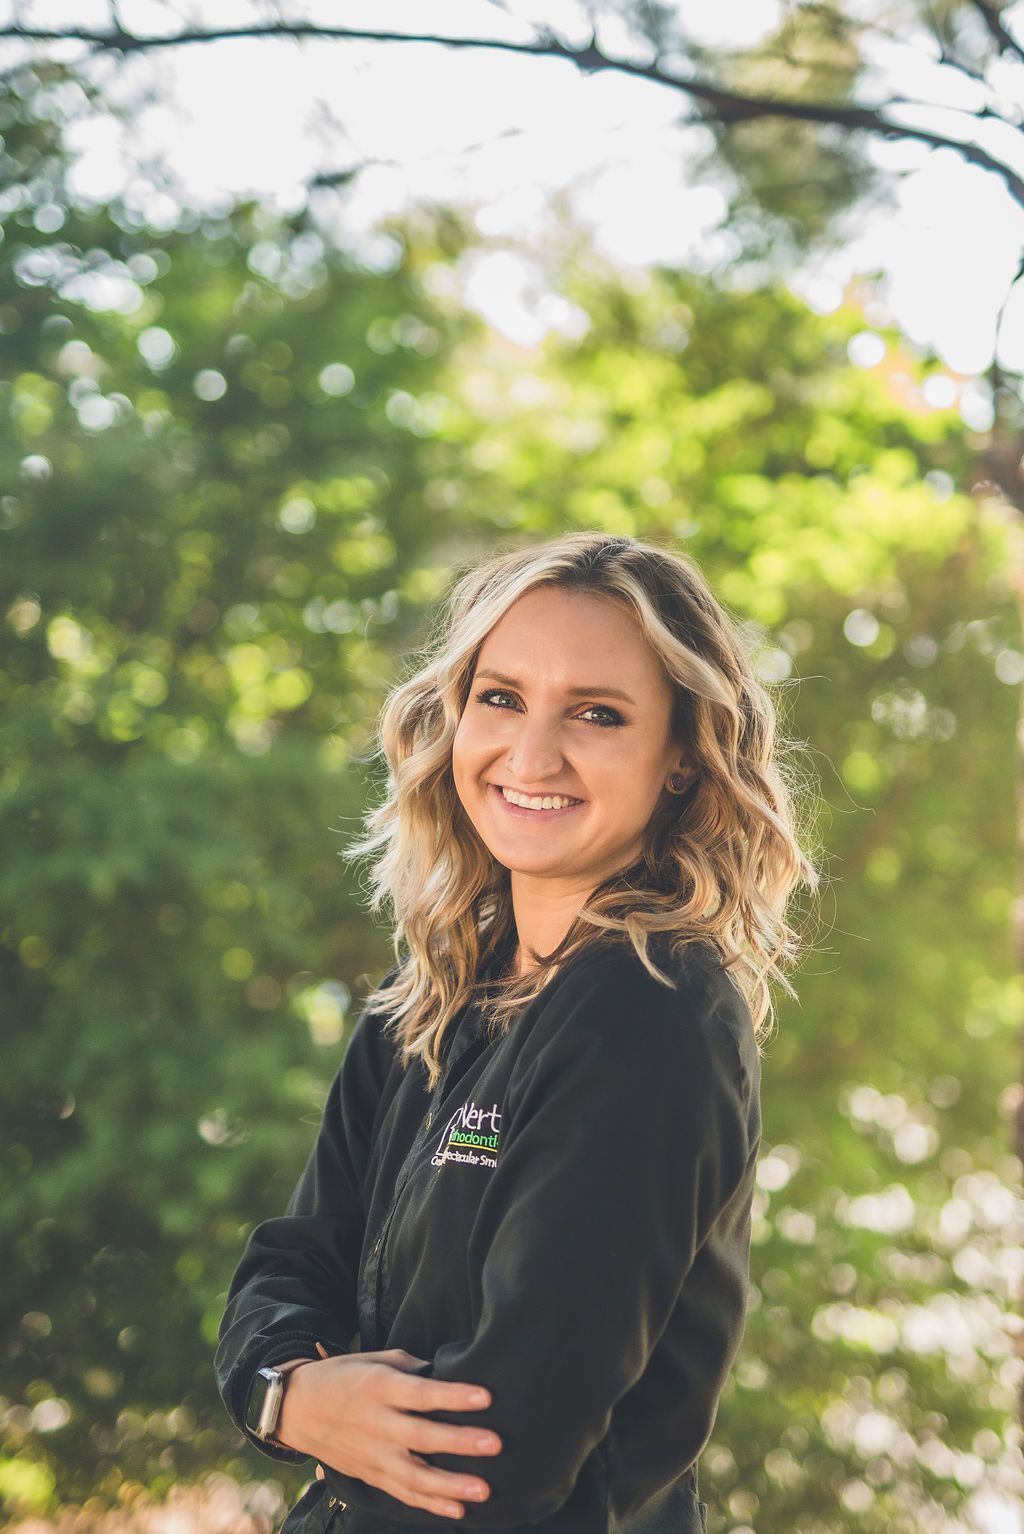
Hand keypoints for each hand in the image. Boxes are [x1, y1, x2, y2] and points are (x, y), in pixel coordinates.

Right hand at [277, 1344, 501, 1520]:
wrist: (297, 1409)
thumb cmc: (342, 1376)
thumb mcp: (373, 1359)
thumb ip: (410, 1367)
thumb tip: (444, 1373)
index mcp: (378, 1387)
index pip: (421, 1394)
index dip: (453, 1396)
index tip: (486, 1397)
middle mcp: (376, 1424)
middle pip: (422, 1437)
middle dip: (460, 1442)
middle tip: (495, 1444)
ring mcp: (373, 1455)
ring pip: (414, 1476)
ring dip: (451, 1486)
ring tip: (483, 1490)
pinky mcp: (371, 1476)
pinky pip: (403, 1494)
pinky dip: (430, 1505)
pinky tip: (457, 1510)